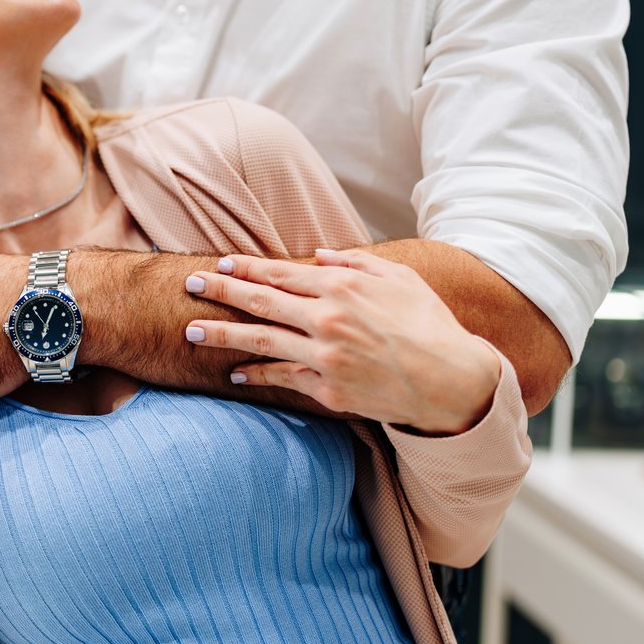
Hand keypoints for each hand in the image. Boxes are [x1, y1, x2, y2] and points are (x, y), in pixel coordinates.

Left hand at [183, 248, 500, 434]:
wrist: (453, 381)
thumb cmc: (429, 324)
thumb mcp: (399, 280)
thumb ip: (357, 263)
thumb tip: (321, 254)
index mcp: (343, 287)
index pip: (280, 274)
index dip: (246, 269)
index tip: (221, 265)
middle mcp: (327, 319)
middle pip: (260, 302)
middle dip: (220, 292)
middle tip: (189, 284)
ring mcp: (325, 356)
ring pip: (262, 341)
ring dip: (222, 334)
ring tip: (192, 331)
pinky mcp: (329, 389)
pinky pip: (284, 378)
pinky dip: (257, 375)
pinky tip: (235, 374)